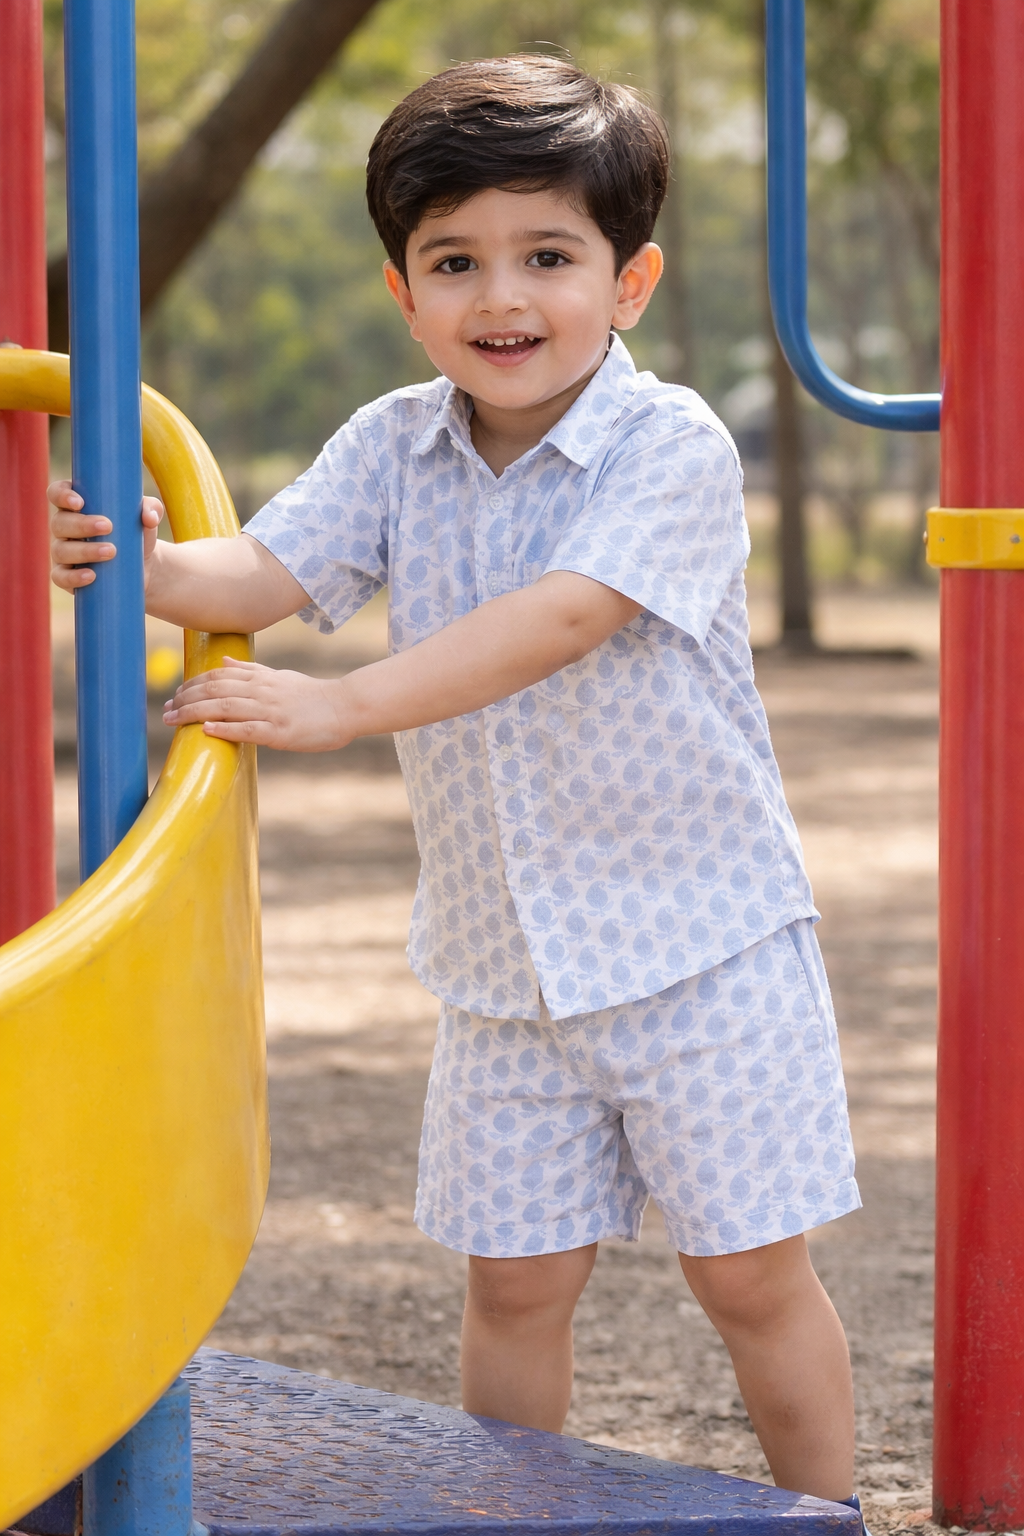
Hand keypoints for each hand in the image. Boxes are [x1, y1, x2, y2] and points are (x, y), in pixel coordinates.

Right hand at [49, 479, 164, 593]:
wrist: (141, 566)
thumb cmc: (136, 533)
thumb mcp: (147, 517)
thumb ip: (151, 509)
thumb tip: (149, 516)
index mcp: (75, 506)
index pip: (57, 493)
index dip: (62, 495)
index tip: (80, 502)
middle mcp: (63, 527)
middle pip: (60, 522)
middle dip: (81, 524)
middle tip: (108, 527)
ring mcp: (62, 552)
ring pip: (61, 550)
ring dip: (84, 551)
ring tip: (111, 552)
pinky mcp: (66, 576)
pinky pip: (61, 577)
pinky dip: (74, 577)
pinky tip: (91, 576)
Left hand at [163, 657, 349, 750]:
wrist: (344, 707)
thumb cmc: (312, 695)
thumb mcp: (280, 676)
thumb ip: (251, 670)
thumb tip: (224, 660)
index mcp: (260, 678)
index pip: (218, 676)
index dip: (192, 684)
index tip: (175, 694)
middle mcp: (261, 691)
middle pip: (215, 690)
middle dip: (185, 699)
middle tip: (165, 711)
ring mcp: (270, 711)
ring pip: (225, 708)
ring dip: (194, 713)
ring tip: (173, 720)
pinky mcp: (279, 731)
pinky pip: (248, 729)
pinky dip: (225, 729)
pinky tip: (206, 730)